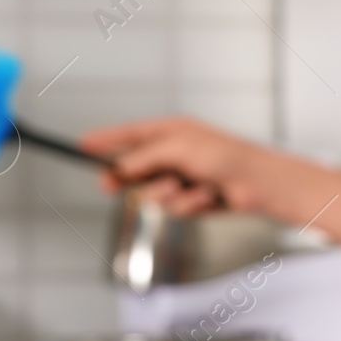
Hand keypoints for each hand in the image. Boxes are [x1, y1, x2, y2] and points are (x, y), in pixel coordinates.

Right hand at [80, 116, 280, 217]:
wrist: (258, 184)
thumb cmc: (225, 156)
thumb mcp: (177, 149)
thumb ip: (143, 157)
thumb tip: (119, 168)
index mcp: (170, 132)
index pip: (129, 135)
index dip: (105, 141)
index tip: (82, 146)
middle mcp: (173, 154)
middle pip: (133, 169)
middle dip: (125, 178)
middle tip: (109, 185)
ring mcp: (181, 178)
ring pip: (151, 194)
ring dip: (167, 194)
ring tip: (188, 187)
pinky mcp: (191, 200)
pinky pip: (173, 208)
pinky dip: (188, 204)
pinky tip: (207, 197)